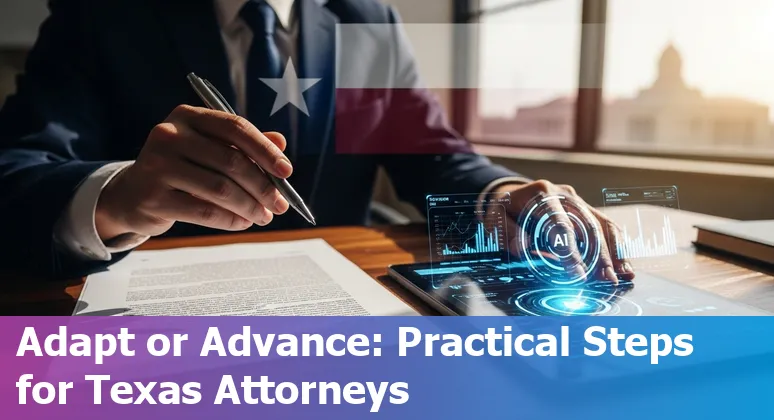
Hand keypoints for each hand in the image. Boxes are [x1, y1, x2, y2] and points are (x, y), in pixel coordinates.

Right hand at [95, 105, 291, 240]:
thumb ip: (243, 144)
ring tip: (264, 216)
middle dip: (263, 186)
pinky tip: (243, 223)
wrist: (133, 194)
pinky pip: (205, 211)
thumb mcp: (210, 149)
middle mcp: (169, 135)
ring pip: (221, 189)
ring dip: (250, 206)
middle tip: (280, 204)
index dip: (265, 150)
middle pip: (231, 161)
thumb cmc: (182, 168)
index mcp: (188, 116)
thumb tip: (280, 143)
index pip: (235, 127)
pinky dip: (231, 219)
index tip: (287, 172)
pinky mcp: (154, 197)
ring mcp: (157, 166)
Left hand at [494, 180, 634, 283]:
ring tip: (622, 276)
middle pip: (588, 225)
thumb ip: (508, 234)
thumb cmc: (503, 210)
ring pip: (603, 225)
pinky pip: (606, 227)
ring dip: (614, 253)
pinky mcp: (586, 210)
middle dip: (599, 256)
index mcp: (542, 193)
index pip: (560, 225)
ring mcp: (578, 201)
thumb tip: (523, 249)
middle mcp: (565, 194)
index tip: (577, 273)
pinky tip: (624, 266)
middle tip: (606, 280)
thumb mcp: (496, 219)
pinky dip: (617, 247)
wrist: (511, 193)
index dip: (570, 251)